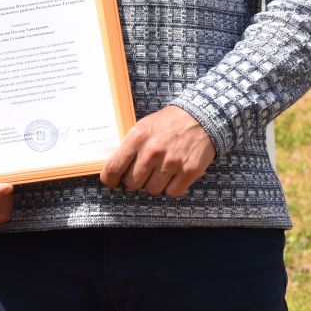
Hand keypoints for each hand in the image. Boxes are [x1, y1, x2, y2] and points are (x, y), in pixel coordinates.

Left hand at [100, 105, 214, 195]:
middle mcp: (152, 152)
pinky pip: (172, 192)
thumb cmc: (167, 123)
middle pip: (132, 183)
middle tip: (142, 172)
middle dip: (135, 180)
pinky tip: (174, 175)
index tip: (111, 182)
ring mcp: (171, 163)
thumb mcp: (142, 127)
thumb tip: (114, 168)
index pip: (114, 167)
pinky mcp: (189, 171)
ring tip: (160, 171)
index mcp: (137, 138)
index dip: (109, 179)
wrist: (200, 117)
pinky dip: (172, 187)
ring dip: (154, 184)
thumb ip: (129, 146)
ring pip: (152, 190)